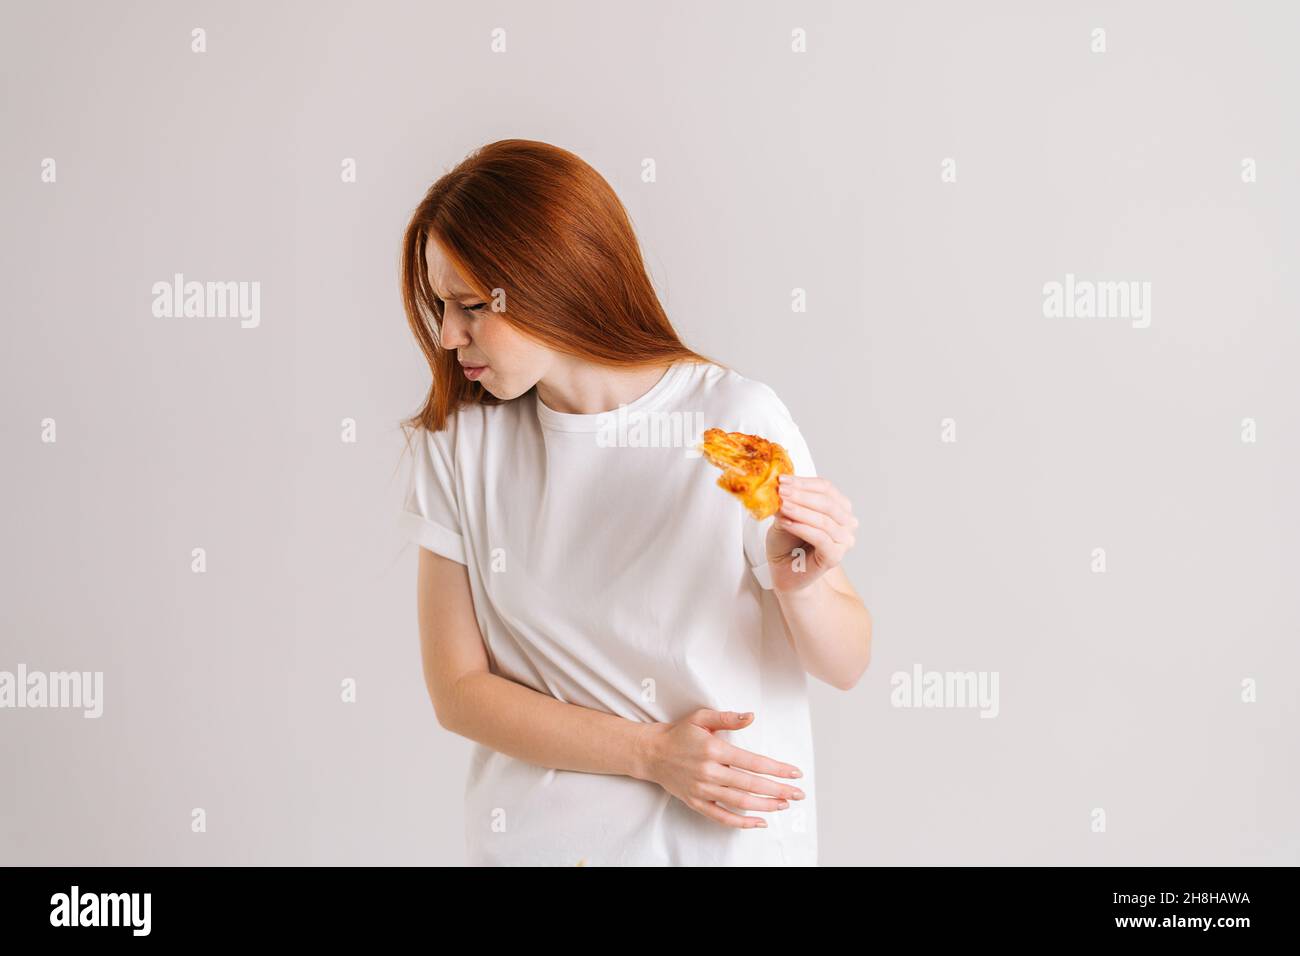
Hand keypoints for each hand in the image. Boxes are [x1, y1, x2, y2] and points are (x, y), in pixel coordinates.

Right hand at [635, 709, 804, 828]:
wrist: (652, 753)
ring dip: (765, 805)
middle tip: (798, 793)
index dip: (776, 769)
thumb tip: (751, 716)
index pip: (753, 762)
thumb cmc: (679, 734)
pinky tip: (759, 822)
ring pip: (739, 802)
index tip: (794, 773)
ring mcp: (702, 789)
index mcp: (714, 750)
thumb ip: (728, 718)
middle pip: (750, 784)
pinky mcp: (696, 802)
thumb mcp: (701, 718)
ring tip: (784, 805)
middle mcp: (709, 771)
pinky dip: (741, 822)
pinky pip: (721, 816)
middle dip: (778, 790)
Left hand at [766, 474, 857, 591]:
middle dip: (801, 495)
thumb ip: (788, 501)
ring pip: (824, 520)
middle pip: (827, 502)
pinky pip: (821, 538)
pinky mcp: (835, 557)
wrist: (784, 571)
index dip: (804, 482)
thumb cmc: (787, 542)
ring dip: (800, 511)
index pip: (826, 488)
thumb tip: (782, 485)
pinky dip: (802, 528)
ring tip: (781, 506)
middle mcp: (846, 523)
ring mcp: (843, 541)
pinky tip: (787, 522)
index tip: (782, 480)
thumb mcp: (785, 514)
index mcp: (839, 507)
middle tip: (781, 491)